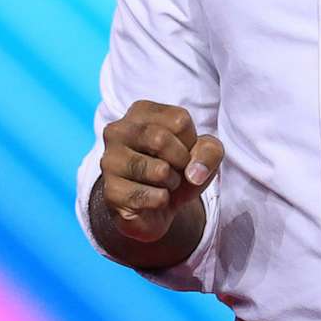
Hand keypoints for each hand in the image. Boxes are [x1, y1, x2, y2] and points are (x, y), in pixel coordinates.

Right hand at [97, 99, 223, 240]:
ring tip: (164, 184)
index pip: (179, 120)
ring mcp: (110, 161)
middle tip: (176, 171)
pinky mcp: (111, 192)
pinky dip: (163, 202)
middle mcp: (118, 131)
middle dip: (181, 162)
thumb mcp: (202, 154)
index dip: (191, 142)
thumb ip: (209, 152)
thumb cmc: (177, 170)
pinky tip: (152, 199)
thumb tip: (194, 173)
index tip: (182, 151)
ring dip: (173, 183)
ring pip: (159, 170)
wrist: (156, 208)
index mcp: (140, 112)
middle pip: (161, 140)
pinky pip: (154, 197)